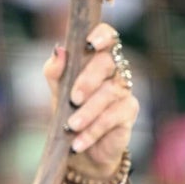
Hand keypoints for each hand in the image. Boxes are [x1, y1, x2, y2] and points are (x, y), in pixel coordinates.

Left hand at [42, 23, 137, 181]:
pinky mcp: (129, 111)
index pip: (107, 36)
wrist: (81, 148)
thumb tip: (60, 50)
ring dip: (87, 112)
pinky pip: (112, 117)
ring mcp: (124, 90)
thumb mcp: (57, 92)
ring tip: (70, 127)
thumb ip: (55, 71)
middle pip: (107, 62)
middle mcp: (114, 70)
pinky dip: (92, 130)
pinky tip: (78, 142)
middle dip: (87, 80)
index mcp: (96, 58)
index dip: (101, 35)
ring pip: (109, 93)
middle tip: (72, 100)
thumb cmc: (70, 113)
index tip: (89, 44)